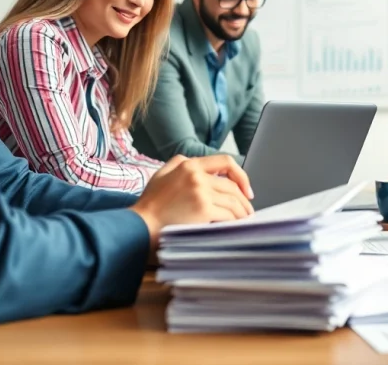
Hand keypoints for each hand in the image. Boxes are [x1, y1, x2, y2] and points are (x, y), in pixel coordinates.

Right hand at [131, 155, 254, 252]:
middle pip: (232, 185)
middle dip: (243, 199)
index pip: (225, 162)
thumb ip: (179, 164)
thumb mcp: (161, 174)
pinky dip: (235, 220)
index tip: (245, 189)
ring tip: (244, 219)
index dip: (240, 175)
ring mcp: (200, 192)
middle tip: (247, 210)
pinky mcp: (203, 209)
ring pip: (233, 200)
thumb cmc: (149, 205)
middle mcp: (196, 175)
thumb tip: (196, 162)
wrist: (139, 225)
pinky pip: (228, 214)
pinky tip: (235, 226)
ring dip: (242, 211)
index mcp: (188, 164)